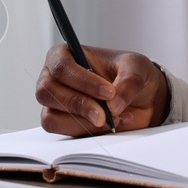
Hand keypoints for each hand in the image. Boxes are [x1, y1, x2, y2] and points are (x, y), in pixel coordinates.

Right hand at [35, 44, 169, 135]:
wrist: (139, 97)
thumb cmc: (129, 73)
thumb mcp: (136, 67)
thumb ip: (128, 81)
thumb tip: (112, 105)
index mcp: (64, 54)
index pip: (61, 67)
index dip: (83, 82)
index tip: (108, 92)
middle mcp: (52, 77)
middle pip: (48, 93)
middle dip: (80, 105)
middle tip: (108, 113)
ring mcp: (54, 102)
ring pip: (52, 116)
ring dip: (83, 122)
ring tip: (113, 118)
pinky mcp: (61, 123)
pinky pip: (63, 132)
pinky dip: (87, 131)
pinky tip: (109, 125)